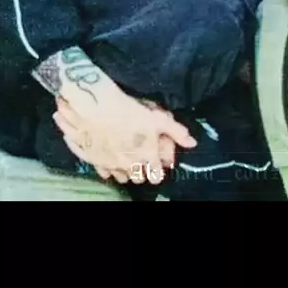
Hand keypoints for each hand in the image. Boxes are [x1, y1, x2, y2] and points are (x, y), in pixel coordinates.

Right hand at [53, 92, 196, 184]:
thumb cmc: (130, 111)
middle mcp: (130, 165)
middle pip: (139, 179)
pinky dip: (108, 168)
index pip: (157, 176)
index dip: (158, 171)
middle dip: (142, 172)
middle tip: (142, 159)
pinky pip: (104, 172)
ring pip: (121, 178)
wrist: (97, 108)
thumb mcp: (159, 118)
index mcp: (148, 157)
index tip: (157, 164)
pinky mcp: (95, 162)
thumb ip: (177, 132)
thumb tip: (192, 143)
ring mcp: (112, 165)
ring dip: (125, 171)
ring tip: (126, 159)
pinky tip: (109, 158)